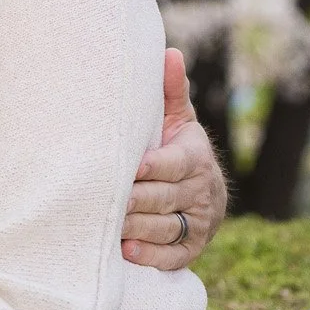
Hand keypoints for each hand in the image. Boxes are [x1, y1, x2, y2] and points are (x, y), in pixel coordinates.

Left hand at [123, 48, 226, 269]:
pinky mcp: (193, 248)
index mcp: (195, 158)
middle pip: (163, 198)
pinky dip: (151, 255)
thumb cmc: (177, 146)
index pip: (175, 164)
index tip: (133, 167)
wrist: (205, 191)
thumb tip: (169, 52)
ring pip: (165, 227)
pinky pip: (173, 256)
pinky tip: (127, 250)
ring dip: (136, 227)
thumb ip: (171, 90)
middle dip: (134, 199)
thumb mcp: (178, 118)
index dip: (154, 167)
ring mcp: (199, 222)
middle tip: (104, 199)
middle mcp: (201, 191)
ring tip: (108, 225)